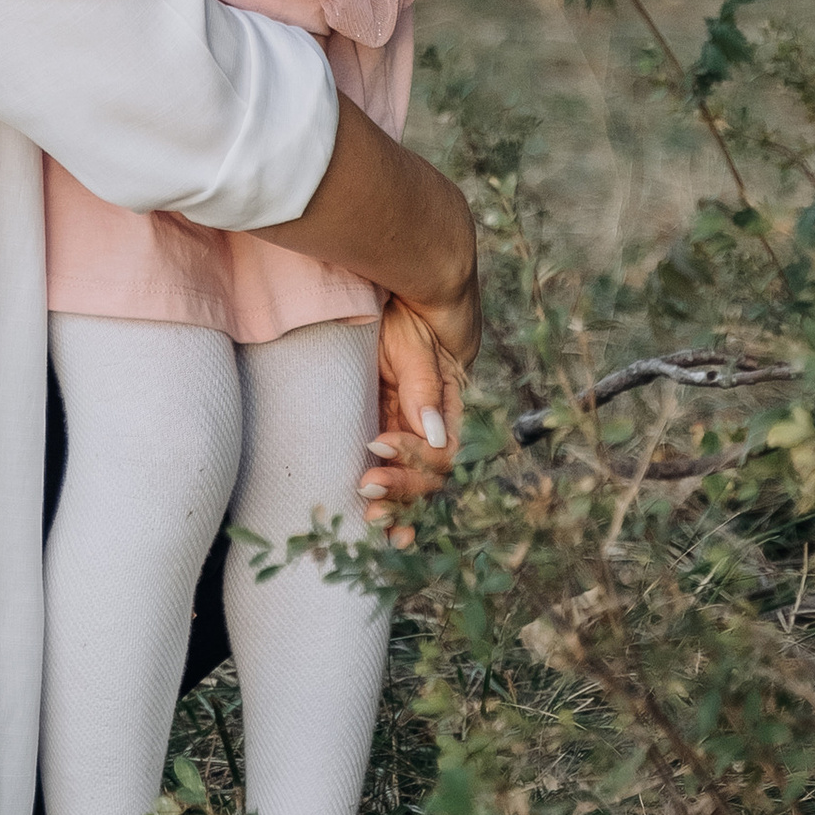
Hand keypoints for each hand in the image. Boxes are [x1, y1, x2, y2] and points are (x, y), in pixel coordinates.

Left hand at [359, 289, 471, 543]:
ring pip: (413, 481)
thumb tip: (435, 437)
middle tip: (368, 493)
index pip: (441, 449)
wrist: (389, 286)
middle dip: (402, 490)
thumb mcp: (414, 342)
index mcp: (446, 402)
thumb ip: (423, 385)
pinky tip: (382, 528)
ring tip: (372, 522)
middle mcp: (431, 423)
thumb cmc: (405, 310)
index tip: (376, 444)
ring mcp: (407, 428)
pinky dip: (390, 500)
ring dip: (396, 504)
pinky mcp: (382, 426)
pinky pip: (391, 471)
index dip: (413, 456)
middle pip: (428, 474)